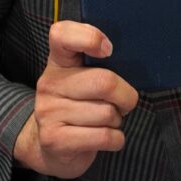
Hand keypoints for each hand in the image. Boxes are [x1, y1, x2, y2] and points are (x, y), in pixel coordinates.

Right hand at [14, 21, 138, 178]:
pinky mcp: (55, 140)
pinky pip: (104, 136)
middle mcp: (49, 83)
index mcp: (59, 61)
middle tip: (123, 102)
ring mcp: (48, 112)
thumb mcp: (83, 77)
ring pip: (107, 113)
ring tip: (106, 121)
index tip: (108, 50)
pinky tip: (106, 137)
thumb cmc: (80, 104)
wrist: (53, 146)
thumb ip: (100, 63)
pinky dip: (116, 139)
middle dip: (125, 96)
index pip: (62, 34)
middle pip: (104, 82)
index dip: (89, 37)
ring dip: (117, 120)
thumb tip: (131, 58)